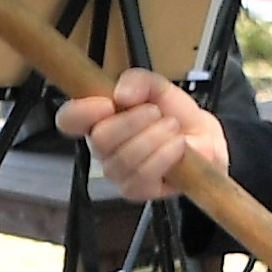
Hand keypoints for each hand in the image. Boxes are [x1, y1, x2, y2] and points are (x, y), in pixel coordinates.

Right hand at [56, 65, 223, 206]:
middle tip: (155, 112)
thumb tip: (120, 94)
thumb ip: (138, 81)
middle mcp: (103, 148)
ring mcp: (117, 172)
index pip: (69, 119)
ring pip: (125, 158)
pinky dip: (165, 156)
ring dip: (155, 137)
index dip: (82, 112)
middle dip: (134, 121)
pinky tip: (177, 146)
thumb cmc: (174, 115)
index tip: (107, 103)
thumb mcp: (158, 86)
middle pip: (100, 139)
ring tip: (172, 128)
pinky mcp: (135, 191)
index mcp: (98, 119)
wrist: (202, 138)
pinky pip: (143, 175)